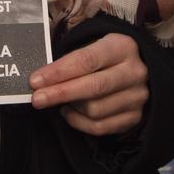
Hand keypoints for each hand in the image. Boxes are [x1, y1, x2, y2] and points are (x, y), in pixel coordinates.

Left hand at [29, 32, 148, 136]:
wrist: (134, 70)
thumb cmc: (104, 58)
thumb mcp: (92, 46)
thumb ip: (69, 60)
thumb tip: (40, 78)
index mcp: (123, 47)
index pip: (87, 60)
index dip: (58, 72)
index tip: (35, 81)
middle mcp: (134, 72)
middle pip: (93, 87)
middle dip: (60, 94)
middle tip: (37, 98)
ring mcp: (137, 97)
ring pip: (95, 110)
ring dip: (71, 107)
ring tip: (59, 101)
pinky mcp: (135, 117)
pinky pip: (100, 127)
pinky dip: (78, 122)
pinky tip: (69, 112)